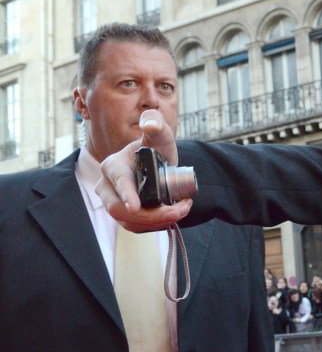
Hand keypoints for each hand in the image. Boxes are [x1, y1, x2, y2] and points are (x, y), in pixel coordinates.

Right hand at [96, 110, 190, 231]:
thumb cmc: (156, 147)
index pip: (117, 182)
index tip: (134, 207)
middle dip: (150, 215)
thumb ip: (156, 124)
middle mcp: (107, 186)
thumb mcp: (160, 134)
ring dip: (158, 221)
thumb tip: (150, 124)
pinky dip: (157, 225)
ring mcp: (114, 202)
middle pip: (119, 209)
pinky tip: (175, 214)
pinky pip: (138, 227)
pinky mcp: (125, 216)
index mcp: (113, 166)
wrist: (158, 165)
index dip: (126, 194)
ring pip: (130, 222)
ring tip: (182, 209)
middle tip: (177, 210)